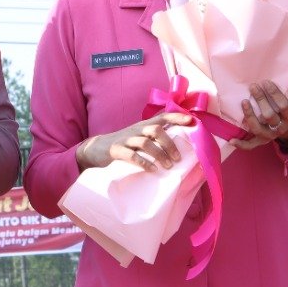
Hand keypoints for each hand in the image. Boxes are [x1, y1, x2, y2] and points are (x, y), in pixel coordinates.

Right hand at [77, 112, 194, 172]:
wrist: (95, 149)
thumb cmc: (122, 144)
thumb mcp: (138, 136)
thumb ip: (153, 137)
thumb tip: (177, 146)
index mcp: (143, 126)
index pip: (162, 117)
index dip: (177, 118)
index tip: (192, 121)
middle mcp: (136, 130)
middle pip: (156, 130)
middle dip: (169, 143)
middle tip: (177, 158)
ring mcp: (126, 140)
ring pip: (146, 143)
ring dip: (159, 154)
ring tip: (167, 166)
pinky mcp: (116, 150)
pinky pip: (132, 156)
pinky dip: (144, 162)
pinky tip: (152, 170)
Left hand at [235, 82, 287, 149]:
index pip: (283, 106)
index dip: (275, 94)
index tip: (266, 82)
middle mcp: (280, 128)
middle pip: (269, 116)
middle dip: (260, 100)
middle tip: (253, 86)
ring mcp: (270, 135)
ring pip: (258, 129)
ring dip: (250, 116)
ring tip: (244, 101)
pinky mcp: (261, 140)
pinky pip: (251, 145)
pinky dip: (241, 144)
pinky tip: (231, 139)